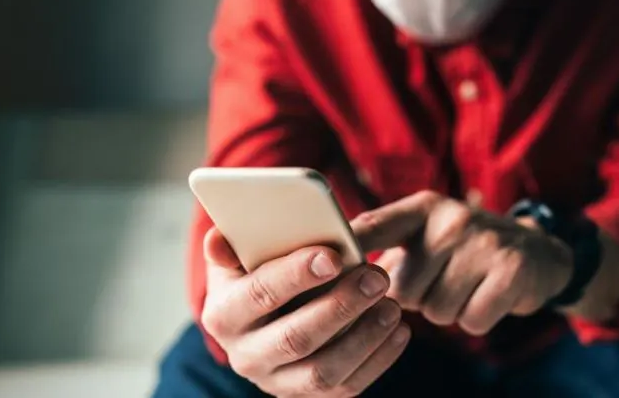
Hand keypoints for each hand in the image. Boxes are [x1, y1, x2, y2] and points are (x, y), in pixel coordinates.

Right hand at [200, 228, 410, 396]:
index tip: (333, 256)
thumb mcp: (238, 257)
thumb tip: (219, 236)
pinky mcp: (309, 395)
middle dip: (340, 306)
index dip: (295, 275)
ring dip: (364, 337)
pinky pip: (347, 387)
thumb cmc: (256, 274)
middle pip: (295, 338)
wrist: (262, 320)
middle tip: (376, 277)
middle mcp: (246, 356)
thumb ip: (232, 246)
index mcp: (223, 315)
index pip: (259, 295)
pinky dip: (378, 359)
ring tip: (392, 304)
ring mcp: (278, 382)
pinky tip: (399, 330)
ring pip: (324, 371)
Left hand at [352, 191, 574, 335]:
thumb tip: (334, 276)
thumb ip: (385, 244)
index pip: (373, 227)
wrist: (537, 252)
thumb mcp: (427, 231)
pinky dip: (476, 319)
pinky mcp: (511, 270)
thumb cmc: (463, 250)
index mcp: (422, 207)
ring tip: (466, 285)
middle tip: (442, 279)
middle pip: (403, 290)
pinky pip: (470, 321)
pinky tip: (488, 295)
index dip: (345, 249)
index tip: (320, 264)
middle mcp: (451, 218)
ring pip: (436, 310)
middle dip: (417, 298)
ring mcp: (484, 242)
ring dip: (448, 310)